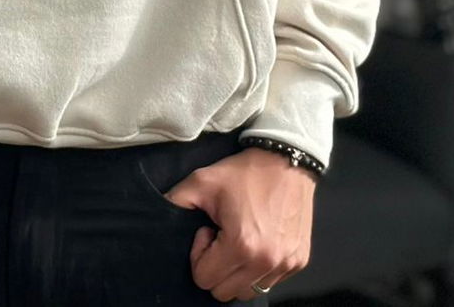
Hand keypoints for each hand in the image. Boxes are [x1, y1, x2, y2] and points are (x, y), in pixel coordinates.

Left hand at [161, 147, 315, 301]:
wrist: (288, 160)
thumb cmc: (245, 172)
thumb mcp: (203, 180)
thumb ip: (176, 201)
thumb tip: (155, 214)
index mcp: (241, 244)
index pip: (204, 279)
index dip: (200, 255)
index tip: (208, 230)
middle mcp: (266, 261)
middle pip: (224, 292)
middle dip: (216, 268)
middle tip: (221, 237)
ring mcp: (285, 264)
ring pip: (247, 292)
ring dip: (237, 272)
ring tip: (239, 240)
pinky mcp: (298, 262)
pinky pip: (270, 282)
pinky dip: (258, 269)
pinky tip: (257, 241)